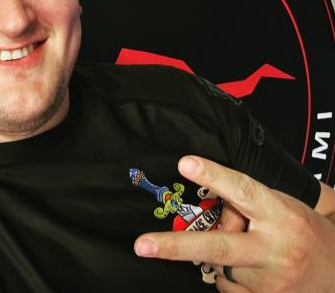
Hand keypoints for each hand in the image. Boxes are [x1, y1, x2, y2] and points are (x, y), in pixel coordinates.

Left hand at [134, 156, 334, 291]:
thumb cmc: (302, 230)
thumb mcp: (279, 205)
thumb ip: (244, 205)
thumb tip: (210, 210)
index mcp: (280, 214)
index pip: (242, 190)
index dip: (213, 174)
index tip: (184, 163)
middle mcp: (275, 249)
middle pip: (219, 246)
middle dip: (176, 248)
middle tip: (142, 245)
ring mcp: (272, 282)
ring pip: (220, 266)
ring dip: (220, 256)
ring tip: (248, 248)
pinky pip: (227, 287)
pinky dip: (228, 276)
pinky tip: (248, 268)